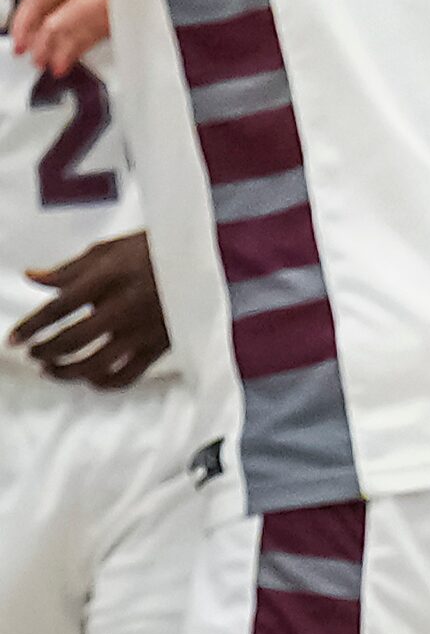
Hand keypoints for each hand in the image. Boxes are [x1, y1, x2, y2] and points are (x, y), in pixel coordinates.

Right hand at [1, 0, 107, 73]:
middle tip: (20, 46)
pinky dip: (70, 50)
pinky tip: (61, 65)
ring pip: (59, 21)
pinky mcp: (109, 18)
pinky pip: (81, 34)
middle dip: (27, 24)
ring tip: (39, 62)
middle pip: (41, 0)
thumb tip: (52, 28)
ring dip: (47, 42)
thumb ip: (81, 9)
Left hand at [12, 233, 166, 387]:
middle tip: (33, 353)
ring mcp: (143, 329)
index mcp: (110, 277)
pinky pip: (126, 376)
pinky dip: (103, 383)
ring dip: (64, 372)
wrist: (207, 259)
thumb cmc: (155, 250)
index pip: (57, 308)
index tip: (14, 339)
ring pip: (94, 365)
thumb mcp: (110, 250)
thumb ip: (69, 269)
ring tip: (50, 370)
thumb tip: (33, 277)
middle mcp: (125, 306)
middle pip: (70, 340)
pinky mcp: (159, 345)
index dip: (29, 328)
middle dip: (43, 351)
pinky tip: (89, 378)